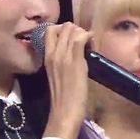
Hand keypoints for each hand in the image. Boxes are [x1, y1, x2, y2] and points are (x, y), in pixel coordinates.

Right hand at [42, 22, 90, 138]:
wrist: (64, 112)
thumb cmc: (63, 98)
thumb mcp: (57, 75)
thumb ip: (61, 61)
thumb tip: (72, 52)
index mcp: (46, 56)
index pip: (51, 30)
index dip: (65, 30)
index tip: (74, 40)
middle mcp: (52, 53)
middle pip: (63, 26)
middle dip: (76, 29)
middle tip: (85, 42)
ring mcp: (63, 56)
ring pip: (72, 29)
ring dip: (83, 33)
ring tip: (89, 45)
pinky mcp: (75, 61)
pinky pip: (80, 38)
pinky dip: (89, 37)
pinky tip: (93, 46)